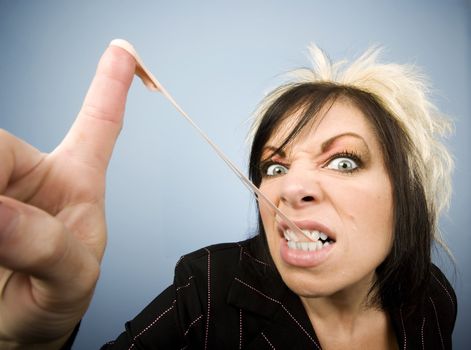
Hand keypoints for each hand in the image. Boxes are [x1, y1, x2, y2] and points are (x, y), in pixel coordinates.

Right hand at [0, 44, 135, 348]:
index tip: (125, 51)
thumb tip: (2, 210)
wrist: (14, 330)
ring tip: (0, 245)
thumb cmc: (54, 300)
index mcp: (76, 185)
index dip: (110, 87)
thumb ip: (47, 247)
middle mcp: (31, 178)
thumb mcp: (70, 280)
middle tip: (1, 216)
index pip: (97, 127)